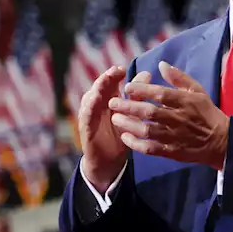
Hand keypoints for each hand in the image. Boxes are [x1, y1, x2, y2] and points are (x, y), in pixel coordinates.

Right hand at [77, 66, 137, 192]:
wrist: (109, 162)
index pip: (111, 82)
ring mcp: (89, 114)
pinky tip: (95, 101)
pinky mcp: (85, 127)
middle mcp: (97, 104)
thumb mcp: (131, 115)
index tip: (124, 69)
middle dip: (107, 77)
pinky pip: (86, 115)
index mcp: (108, 99)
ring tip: (105, 80)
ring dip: (98, 88)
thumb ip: (137, 96)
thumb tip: (147, 74)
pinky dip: (90, 106)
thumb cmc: (120, 135)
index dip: (115, 74)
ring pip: (91, 97)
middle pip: (100, 86)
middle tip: (116, 70)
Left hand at [111, 62, 228, 169]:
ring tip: (114, 119)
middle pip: (150, 112)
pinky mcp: (172, 151)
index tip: (127, 87)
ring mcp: (175, 136)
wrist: (221, 141)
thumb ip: (178, 77)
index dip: (142, 90)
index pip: (161, 94)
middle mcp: (179, 119)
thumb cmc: (207, 113)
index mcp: (186, 102)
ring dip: (129, 125)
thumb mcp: (197, 91)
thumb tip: (161, 64)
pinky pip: (151, 148)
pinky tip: (125, 137)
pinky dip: (136, 144)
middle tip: (113, 102)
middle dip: (129, 107)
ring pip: (148, 131)